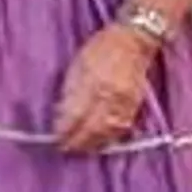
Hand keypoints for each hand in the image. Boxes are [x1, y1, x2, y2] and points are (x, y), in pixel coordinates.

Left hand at [54, 25, 156, 153]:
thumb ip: (70, 91)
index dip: (64, 129)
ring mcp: (125, 102)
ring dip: (93, 144)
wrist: (135, 41)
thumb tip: (61, 114)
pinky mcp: (135, 105)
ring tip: (80, 150)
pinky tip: (101, 142)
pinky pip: (122, 128)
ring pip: (107, 131)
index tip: (55, 138)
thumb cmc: (101, 48)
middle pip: (92, 128)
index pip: (76, 115)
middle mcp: (110, 95)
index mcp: (93, 82)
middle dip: (77, 142)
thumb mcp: (78, 64)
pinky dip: (110, 138)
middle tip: (64, 149)